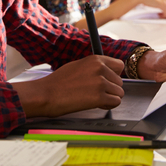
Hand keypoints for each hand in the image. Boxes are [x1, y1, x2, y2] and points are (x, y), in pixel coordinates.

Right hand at [10, 55, 124, 117]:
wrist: (46, 94)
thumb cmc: (58, 82)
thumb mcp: (78, 66)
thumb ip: (94, 68)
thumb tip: (106, 73)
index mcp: (95, 59)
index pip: (120, 65)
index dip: (114, 75)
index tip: (108, 81)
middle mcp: (100, 69)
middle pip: (120, 81)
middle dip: (111, 89)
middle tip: (96, 92)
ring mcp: (100, 83)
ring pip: (119, 93)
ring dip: (109, 98)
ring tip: (95, 99)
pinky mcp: (99, 97)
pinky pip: (115, 102)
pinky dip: (108, 105)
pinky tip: (97, 104)